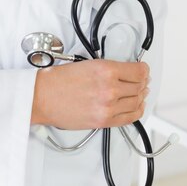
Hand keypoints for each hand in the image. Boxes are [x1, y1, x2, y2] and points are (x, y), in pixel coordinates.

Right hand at [31, 59, 149, 129]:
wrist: (43, 97)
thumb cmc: (57, 81)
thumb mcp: (86, 64)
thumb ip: (107, 68)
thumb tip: (124, 71)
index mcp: (105, 70)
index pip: (138, 71)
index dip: (143, 70)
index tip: (143, 69)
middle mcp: (110, 88)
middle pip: (139, 86)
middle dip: (142, 82)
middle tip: (142, 80)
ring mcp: (108, 106)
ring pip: (136, 102)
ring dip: (140, 96)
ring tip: (140, 92)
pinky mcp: (104, 121)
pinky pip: (130, 117)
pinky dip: (137, 111)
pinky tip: (137, 106)